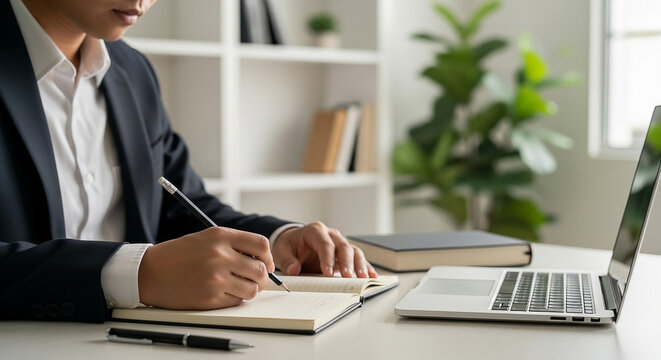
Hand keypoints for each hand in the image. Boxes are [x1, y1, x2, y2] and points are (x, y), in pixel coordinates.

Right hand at [138, 227, 273, 309]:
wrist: (150, 272)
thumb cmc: (178, 255)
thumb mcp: (206, 238)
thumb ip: (234, 244)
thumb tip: (263, 260)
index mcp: (220, 236)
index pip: (261, 244)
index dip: (268, 256)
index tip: (266, 263)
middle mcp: (220, 255)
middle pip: (260, 269)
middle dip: (262, 277)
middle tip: (256, 280)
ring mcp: (215, 278)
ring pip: (252, 289)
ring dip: (250, 290)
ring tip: (240, 287)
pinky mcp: (210, 297)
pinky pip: (237, 301)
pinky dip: (235, 299)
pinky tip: (224, 292)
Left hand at [271, 222, 377, 278]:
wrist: (294, 242)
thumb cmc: (290, 245)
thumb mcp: (282, 250)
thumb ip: (287, 260)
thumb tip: (294, 269)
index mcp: (315, 231)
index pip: (325, 244)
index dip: (327, 258)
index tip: (327, 273)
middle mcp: (331, 234)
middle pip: (343, 246)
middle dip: (347, 262)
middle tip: (348, 276)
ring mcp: (339, 243)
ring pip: (354, 251)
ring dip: (359, 265)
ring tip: (363, 278)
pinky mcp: (344, 254)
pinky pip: (357, 258)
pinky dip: (365, 266)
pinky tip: (371, 276)